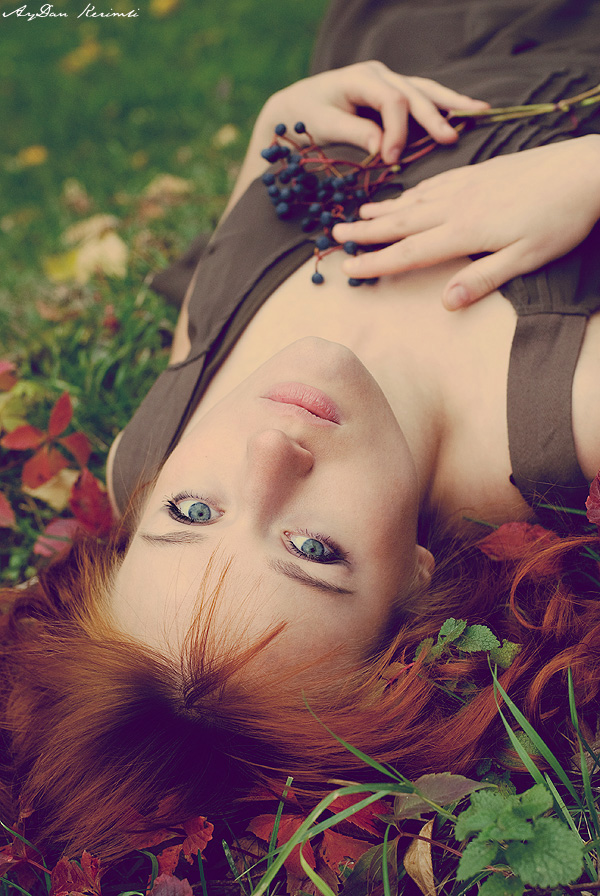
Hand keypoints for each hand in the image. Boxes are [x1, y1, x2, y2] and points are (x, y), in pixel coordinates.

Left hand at [263, 61, 488, 163]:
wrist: (296, 106)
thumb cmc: (306, 117)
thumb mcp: (324, 126)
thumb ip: (354, 133)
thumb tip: (382, 146)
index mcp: (361, 78)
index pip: (392, 101)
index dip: (397, 131)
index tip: (392, 158)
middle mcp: (380, 74)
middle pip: (415, 93)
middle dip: (434, 117)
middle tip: (450, 139)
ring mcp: (389, 81)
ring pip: (425, 90)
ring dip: (452, 103)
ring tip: (479, 111)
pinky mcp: (393, 93)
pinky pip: (422, 97)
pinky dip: (444, 104)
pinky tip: (468, 109)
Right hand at [332, 136, 599, 307]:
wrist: (586, 168)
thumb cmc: (560, 219)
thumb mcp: (526, 259)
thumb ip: (483, 278)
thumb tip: (445, 303)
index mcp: (464, 231)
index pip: (409, 252)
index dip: (375, 262)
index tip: (347, 269)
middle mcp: (457, 206)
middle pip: (401, 223)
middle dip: (366, 230)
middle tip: (334, 233)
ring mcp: (467, 185)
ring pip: (415, 200)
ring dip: (384, 209)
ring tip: (358, 212)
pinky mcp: (480, 171)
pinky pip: (436, 182)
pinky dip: (414, 190)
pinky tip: (407, 194)